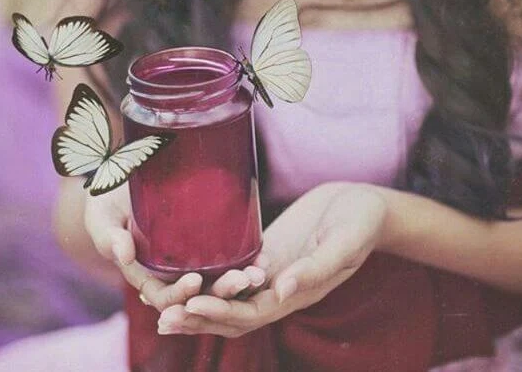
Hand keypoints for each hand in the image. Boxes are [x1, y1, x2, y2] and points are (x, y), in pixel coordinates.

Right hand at [84, 185, 265, 311]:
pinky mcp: (208, 241)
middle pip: (200, 293)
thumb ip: (109, 235)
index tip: (196, 280)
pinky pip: (230, 257)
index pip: (165, 298)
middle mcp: (172, 272)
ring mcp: (192, 258)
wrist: (127, 176)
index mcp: (146, 276)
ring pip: (219, 278)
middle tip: (243, 279)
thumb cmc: (108, 202)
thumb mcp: (102, 216)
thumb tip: (122, 254)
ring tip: (259, 271)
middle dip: (222, 290)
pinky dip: (247, 259)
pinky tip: (264, 254)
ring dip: (240, 280)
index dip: (180, 295)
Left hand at [157, 183, 387, 336]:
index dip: (221, 313)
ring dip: (196, 301)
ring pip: (227, 295)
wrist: (361, 204)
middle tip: (162, 316)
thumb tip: (280, 290)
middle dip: (198, 317)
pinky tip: (182, 270)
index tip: (192, 304)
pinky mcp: (263, 251)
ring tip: (160, 302)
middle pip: (232, 314)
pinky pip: (231, 270)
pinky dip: (208, 276)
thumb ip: (315, 268)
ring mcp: (270, 270)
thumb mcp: (343, 244)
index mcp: (297, 292)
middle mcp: (279, 288)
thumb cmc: (360, 222)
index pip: (252, 314)